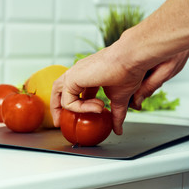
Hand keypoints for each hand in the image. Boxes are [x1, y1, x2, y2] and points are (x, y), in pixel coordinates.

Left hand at [51, 40, 188, 134]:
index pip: (75, 90)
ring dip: (60, 109)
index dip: (77, 104)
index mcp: (88, 76)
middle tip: (59, 122)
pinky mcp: (73, 78)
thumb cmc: (128, 72)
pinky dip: (81, 108)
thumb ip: (117, 114)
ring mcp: (74, 74)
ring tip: (67, 120)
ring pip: (58, 92)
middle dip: (58, 106)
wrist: (130, 58)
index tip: (81, 116)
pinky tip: (99, 107)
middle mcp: (79, 73)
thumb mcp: (120, 98)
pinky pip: (68, 101)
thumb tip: (119, 130)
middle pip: (60, 89)